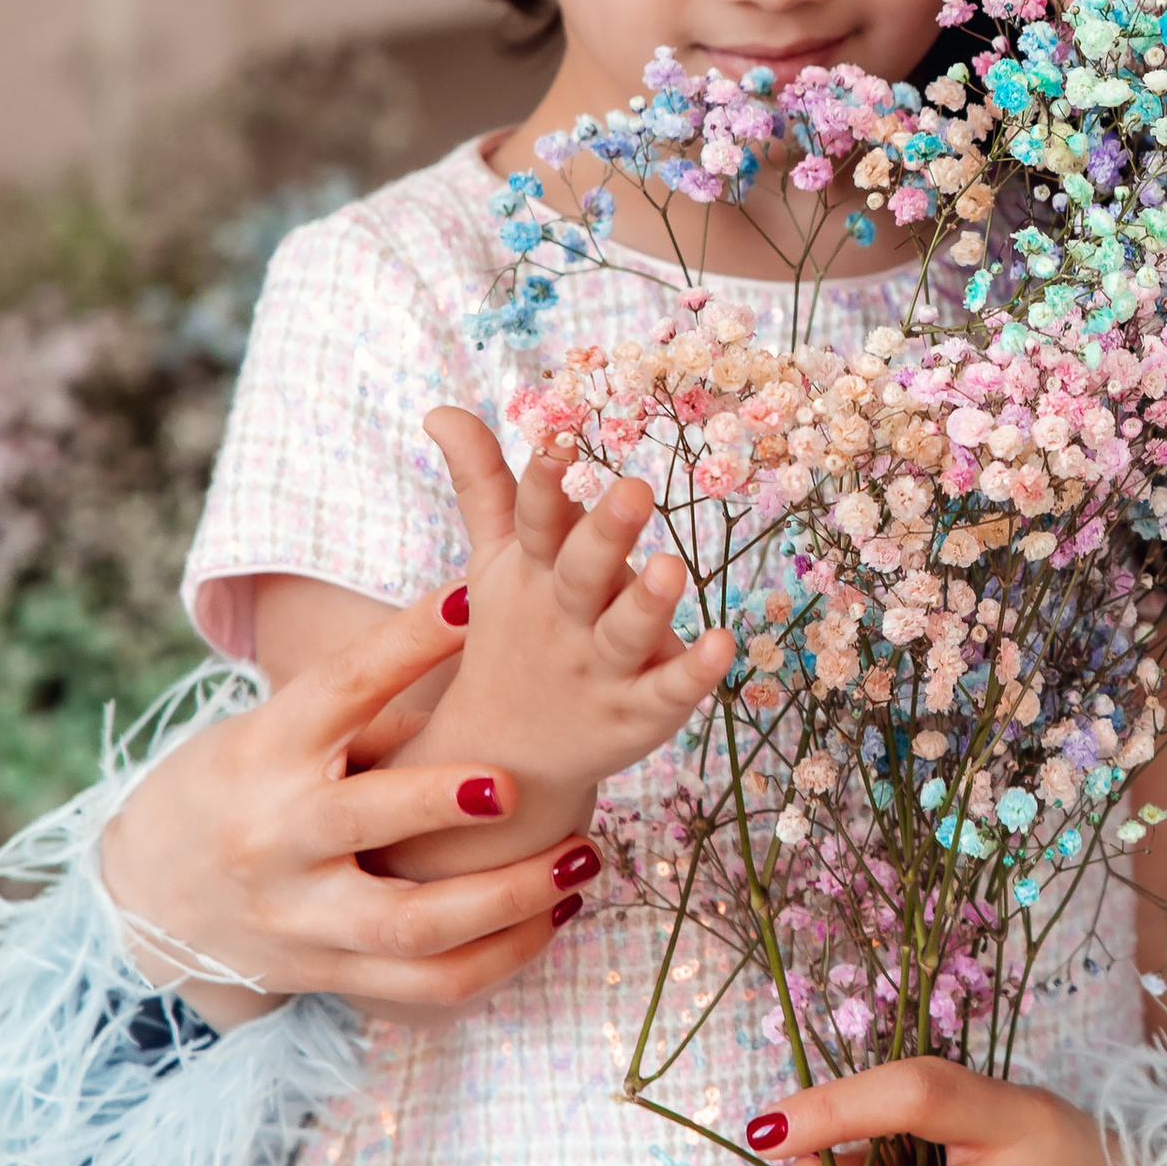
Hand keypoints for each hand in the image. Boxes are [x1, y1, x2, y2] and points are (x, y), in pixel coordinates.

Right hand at [96, 592, 597, 1031]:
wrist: (148, 896)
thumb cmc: (240, 784)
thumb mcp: (275, 732)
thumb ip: (367, 720)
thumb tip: (479, 674)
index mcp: (266, 750)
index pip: (338, 688)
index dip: (404, 643)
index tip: (472, 599)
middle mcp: (278, 836)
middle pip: (361, 821)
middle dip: (440, 803)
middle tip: (515, 783)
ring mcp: (301, 916)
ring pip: (411, 924)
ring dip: (508, 898)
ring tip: (581, 862)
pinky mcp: (329, 972)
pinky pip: (428, 984)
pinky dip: (501, 959)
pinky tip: (554, 920)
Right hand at [373, 409, 736, 878]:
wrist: (501, 757)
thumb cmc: (511, 635)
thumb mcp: (494, 560)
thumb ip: (483, 484)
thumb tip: (442, 408)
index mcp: (534, 573)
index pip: (535, 520)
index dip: (544, 481)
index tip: (557, 435)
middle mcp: (565, 618)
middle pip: (584, 572)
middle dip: (606, 533)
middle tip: (636, 488)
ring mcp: (600, 669)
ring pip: (625, 634)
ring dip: (648, 604)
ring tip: (672, 568)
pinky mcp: (637, 714)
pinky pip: (668, 692)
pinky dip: (693, 672)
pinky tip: (725, 643)